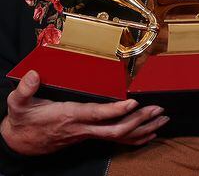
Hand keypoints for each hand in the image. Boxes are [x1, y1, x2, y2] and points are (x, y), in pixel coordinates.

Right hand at [1, 70, 168, 154]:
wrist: (20, 140)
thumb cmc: (23, 119)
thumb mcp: (18, 103)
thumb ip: (25, 89)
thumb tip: (34, 75)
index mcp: (70, 115)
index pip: (97, 114)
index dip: (116, 111)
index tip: (133, 102)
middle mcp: (83, 127)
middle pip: (116, 129)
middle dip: (139, 120)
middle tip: (159, 110)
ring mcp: (87, 134)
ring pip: (120, 136)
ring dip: (143, 129)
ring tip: (162, 120)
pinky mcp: (89, 135)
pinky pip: (116, 140)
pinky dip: (134, 138)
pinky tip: (148, 134)